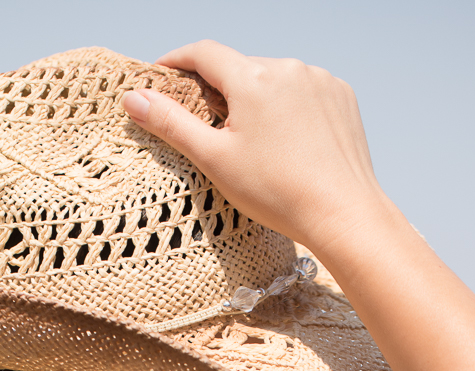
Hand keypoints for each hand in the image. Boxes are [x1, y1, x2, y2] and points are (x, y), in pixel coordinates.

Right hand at [122, 40, 386, 254]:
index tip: (162, 74)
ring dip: (257, 101)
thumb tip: (133, 97)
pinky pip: (304, 93)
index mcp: (253, 78)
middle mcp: (288, 67)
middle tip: (208, 126)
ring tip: (255, 144)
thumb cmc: (277, 193)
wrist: (342, 213)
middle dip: (220, 91)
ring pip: (273, 81)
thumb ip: (172, 124)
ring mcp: (319, 80)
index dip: (178, 61)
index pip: (204, 53)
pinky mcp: (341, 96)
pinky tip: (288, 143)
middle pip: (240, 69)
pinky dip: (289, 109)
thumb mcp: (214, 160)